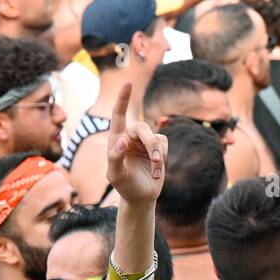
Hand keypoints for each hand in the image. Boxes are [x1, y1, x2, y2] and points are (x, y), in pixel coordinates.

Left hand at [105, 81, 165, 204]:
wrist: (140, 196)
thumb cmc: (124, 186)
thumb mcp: (116, 175)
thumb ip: (115, 158)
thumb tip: (121, 142)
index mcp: (115, 140)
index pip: (118, 116)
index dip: (123, 99)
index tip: (128, 82)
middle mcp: (129, 137)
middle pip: (143, 128)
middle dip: (150, 144)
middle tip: (156, 161)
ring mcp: (144, 141)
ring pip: (155, 137)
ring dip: (157, 155)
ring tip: (155, 170)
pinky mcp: (157, 146)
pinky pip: (164, 144)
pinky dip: (162, 158)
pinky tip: (157, 169)